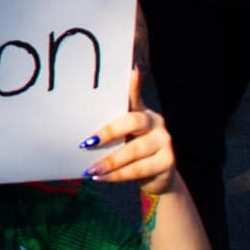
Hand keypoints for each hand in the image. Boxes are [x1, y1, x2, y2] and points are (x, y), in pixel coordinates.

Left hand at [82, 70, 175, 195]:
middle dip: (108, 133)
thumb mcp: (122, 136)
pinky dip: (117, 175)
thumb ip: (109, 125)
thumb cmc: (131, 149)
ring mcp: (164, 142)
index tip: (131, 71)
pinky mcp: (168, 162)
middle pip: (133, 122)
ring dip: (109, 162)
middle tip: (86, 143)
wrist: (157, 176)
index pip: (135, 97)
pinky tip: (101, 178)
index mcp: (142, 112)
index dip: (134, 85)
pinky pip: (138, 169)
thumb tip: (82, 124)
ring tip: (91, 169)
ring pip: (134, 151)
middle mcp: (156, 123)